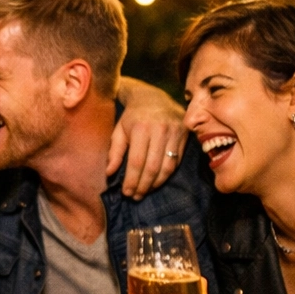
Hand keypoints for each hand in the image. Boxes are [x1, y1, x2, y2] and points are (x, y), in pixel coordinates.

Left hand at [107, 81, 186, 198]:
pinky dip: (166, 175)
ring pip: (167, 167)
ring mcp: (175, 133)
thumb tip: (110, 173)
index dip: (132, 180)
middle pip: (152, 167)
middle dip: (143, 185)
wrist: (154, 97)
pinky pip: (176, 162)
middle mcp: (160, 130)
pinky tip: (157, 181)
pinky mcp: (184, 136)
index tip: (127, 192)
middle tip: (136, 196)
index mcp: (141, 128)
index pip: (136, 161)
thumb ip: (114, 151)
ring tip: (145, 191)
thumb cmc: (133, 116)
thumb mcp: (119, 130)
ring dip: (156, 184)